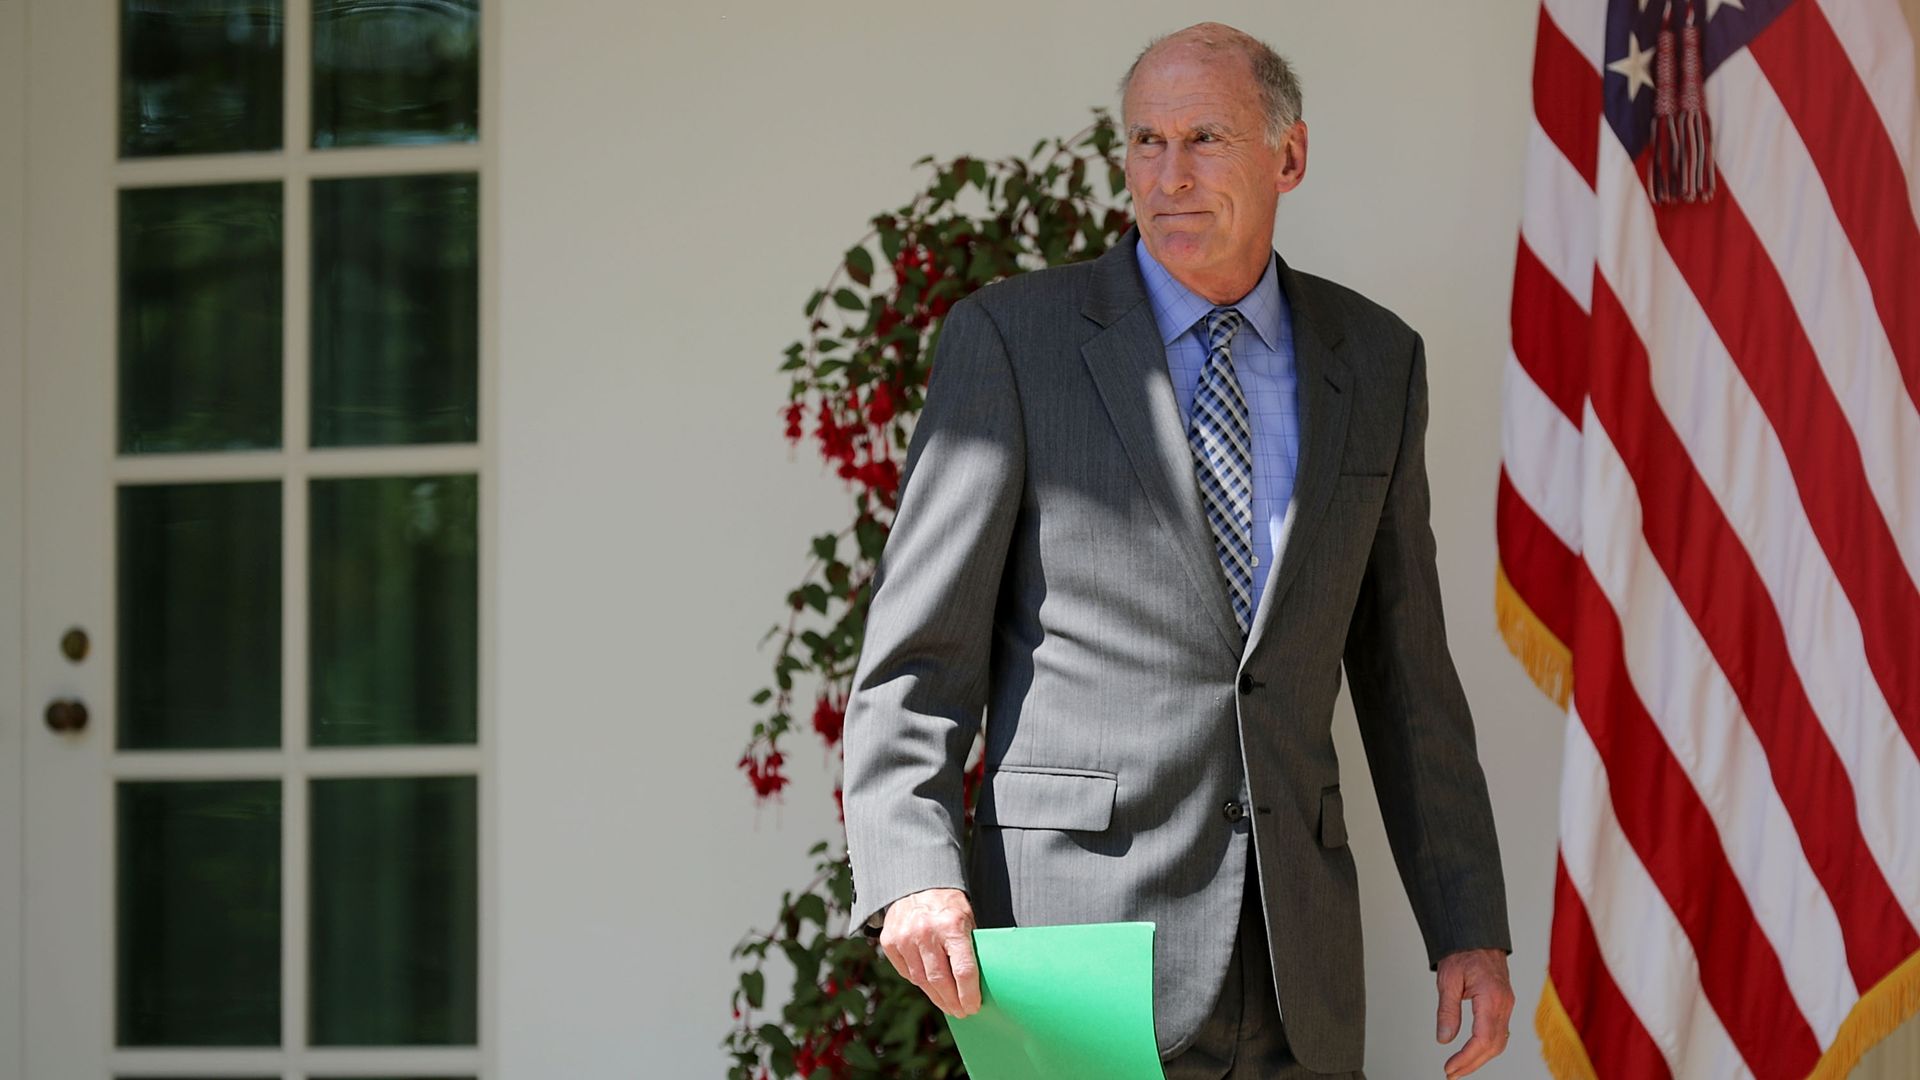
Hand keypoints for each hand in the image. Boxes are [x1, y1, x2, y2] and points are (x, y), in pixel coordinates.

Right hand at [878, 887, 981, 1018]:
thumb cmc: (948, 905)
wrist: (916, 884)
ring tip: (947, 1005)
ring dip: (936, 997)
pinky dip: (919, 981)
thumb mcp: (967, 918)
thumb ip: (969, 947)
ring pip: (922, 981)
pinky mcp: (889, 942)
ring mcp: (905, 937)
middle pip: (940, 981)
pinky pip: (906, 972)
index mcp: (952, 925)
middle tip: (962, 1012)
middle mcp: (926, 932)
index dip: (969, 994)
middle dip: (953, 1001)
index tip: (974, 1007)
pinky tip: (929, 985)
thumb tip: (979, 982)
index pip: (963, 970)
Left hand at [1435, 947, 1514, 1077]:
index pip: (1482, 1038)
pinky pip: (1500, 1033)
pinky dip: (1487, 1047)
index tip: (1450, 1067)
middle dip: (1472, 1063)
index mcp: (1491, 998)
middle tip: (1452, 1073)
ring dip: (1480, 1058)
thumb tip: (1444, 1038)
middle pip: (1493, 1046)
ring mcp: (1507, 1005)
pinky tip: (1474, 1053)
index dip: (1466, 1057)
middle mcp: (1504, 1004)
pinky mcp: (1504, 1005)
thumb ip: (1447, 1011)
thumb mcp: (1448, 979)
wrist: (1478, 936)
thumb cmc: (1463, 952)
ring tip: (1459, 1067)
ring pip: (1499, 1042)